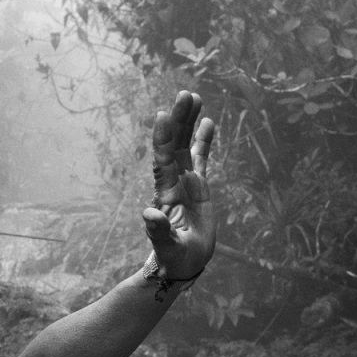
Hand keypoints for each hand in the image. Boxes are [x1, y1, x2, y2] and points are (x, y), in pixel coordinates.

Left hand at [143, 91, 215, 277]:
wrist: (180, 264)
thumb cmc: (174, 258)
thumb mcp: (168, 247)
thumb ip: (158, 232)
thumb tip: (148, 214)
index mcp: (166, 194)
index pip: (164, 160)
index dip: (163, 138)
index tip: (163, 114)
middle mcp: (173, 183)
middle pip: (175, 145)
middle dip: (179, 120)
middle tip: (185, 93)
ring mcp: (185, 182)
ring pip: (187, 146)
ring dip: (189, 123)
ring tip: (194, 97)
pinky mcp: (198, 187)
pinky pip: (201, 158)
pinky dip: (204, 140)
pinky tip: (208, 121)